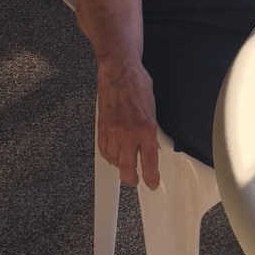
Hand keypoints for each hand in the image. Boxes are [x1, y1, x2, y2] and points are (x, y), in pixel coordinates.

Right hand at [96, 62, 159, 189]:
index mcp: (146, 128)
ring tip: (125, 164)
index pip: (148, 161)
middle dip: (131, 179)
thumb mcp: (153, 108)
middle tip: (135, 180)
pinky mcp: (101, 128)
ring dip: (119, 166)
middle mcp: (128, 133)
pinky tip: (114, 154)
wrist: (118, 70)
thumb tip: (151, 144)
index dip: (151, 177)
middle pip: (126, 168)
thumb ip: (150, 129)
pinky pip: (103, 150)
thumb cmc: (137, 84)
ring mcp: (112, 132)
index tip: (152, 183)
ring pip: (113, 161)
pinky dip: (109, 155)